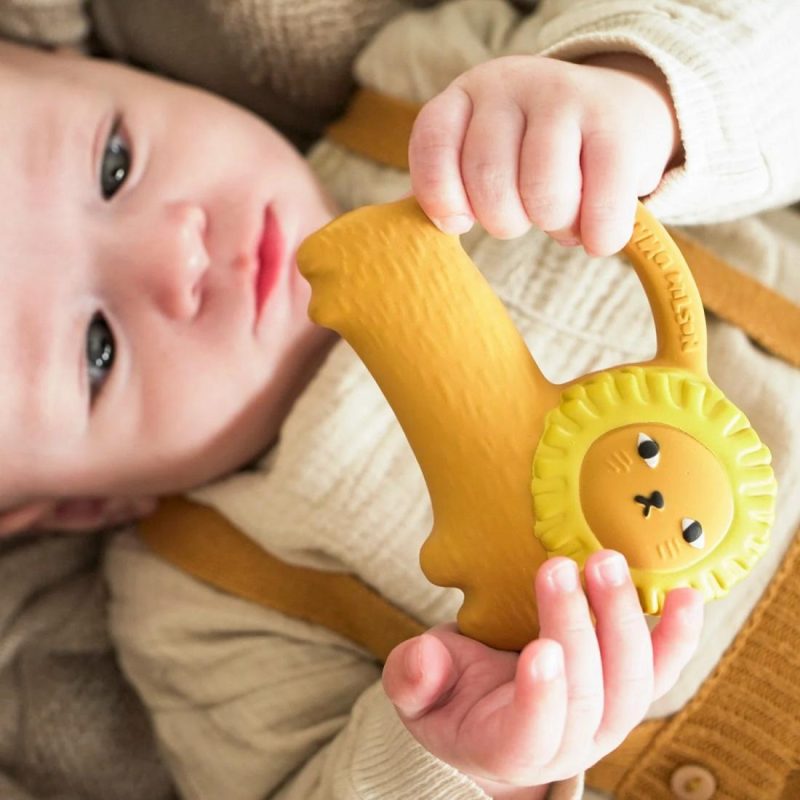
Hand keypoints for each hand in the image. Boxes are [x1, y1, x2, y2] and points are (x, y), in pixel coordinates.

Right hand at [382, 550, 702, 798]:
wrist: (495, 714)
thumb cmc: (454, 699)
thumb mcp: (417, 692)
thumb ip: (413, 679)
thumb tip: (424, 661)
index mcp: (509, 747)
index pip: (532, 733)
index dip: (542, 698)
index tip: (541, 650)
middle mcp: (570, 742)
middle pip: (587, 694)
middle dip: (576, 627)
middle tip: (560, 567)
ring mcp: (607, 719)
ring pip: (631, 680)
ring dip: (623, 619)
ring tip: (606, 562)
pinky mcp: (628, 690)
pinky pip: (662, 669)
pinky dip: (677, 635)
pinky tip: (686, 595)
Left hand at [409, 54, 681, 254]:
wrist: (621, 112)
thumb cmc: (533, 153)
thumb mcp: (482, 153)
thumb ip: (448, 185)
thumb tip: (425, 223)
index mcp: (466, 94)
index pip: (433, 144)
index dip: (441, 197)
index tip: (460, 221)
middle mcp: (512, 84)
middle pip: (489, 180)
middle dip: (505, 221)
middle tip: (525, 216)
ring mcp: (566, 99)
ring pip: (543, 195)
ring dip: (555, 226)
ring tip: (564, 216)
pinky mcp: (618, 127)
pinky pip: (602, 205)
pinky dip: (599, 236)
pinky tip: (598, 236)